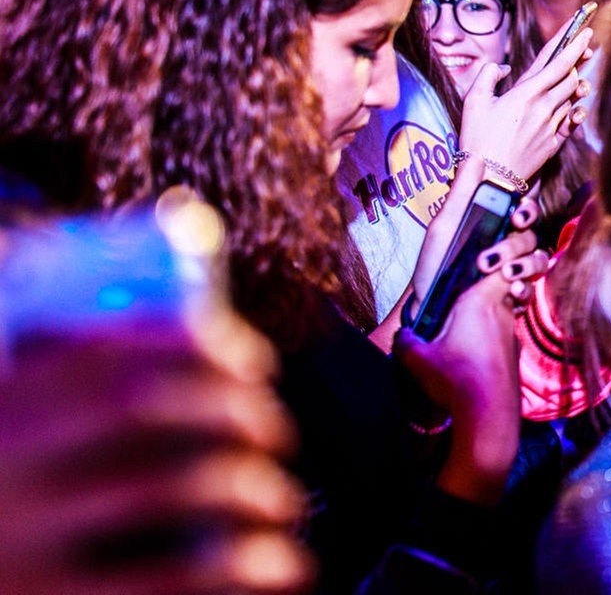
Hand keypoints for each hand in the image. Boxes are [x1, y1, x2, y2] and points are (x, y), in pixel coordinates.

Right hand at [0, 317, 312, 593]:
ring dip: (253, 488)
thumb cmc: (19, 526)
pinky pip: (177, 578)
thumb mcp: (22, 452)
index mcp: (0, 419)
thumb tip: (200, 341)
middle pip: (142, 409)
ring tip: (280, 503)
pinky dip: (249, 563)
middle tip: (276, 434)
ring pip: (171, 489)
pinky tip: (282, 566)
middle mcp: (6, 472)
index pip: (102, 354)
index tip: (252, 361)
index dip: (194, 346)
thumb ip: (78, 411)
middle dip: (232, 409)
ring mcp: (24, 545)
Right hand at [395, 229, 549, 503]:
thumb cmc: (456, 382)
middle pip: (519, 270)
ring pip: (516, 298)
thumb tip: (401, 335)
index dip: (500, 244)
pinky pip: (510, 326)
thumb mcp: (417, 358)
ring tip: (482, 301)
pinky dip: (500, 323)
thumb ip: (406, 340)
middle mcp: (502, 310)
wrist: (489, 419)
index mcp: (481, 300)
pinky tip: (479, 339)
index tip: (487, 243)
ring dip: (505, 294)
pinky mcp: (514, 353)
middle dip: (512, 259)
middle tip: (489, 264)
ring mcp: (512, 332)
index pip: (503, 256)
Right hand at [458, 22, 593, 184]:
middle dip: (580, 61)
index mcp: (526, 94)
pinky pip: (571, 122)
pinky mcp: (554, 144)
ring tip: (577, 76)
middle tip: (586, 49)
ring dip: (576, 85)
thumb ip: (488, 76)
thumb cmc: (477, 139)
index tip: (585, 31)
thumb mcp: (473, 101)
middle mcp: (544, 108)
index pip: (558, 63)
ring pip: (573, 99)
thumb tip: (504, 68)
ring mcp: (552, 127)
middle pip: (572, 78)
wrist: (489, 180)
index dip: (574, 44)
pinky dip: (573, 110)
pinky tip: (574, 107)